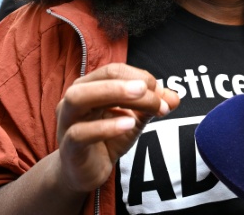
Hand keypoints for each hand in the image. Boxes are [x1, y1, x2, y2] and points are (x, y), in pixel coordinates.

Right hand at [54, 63, 179, 193]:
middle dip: (131, 81)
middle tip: (155, 91)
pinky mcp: (68, 146)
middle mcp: (74, 98)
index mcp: (91, 86)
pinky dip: (106, 126)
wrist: (85, 172)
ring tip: (142, 97)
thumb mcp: (134, 119)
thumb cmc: (107, 138)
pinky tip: (129, 124)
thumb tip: (175, 98)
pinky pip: (81, 132)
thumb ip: (153, 106)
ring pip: (80, 98)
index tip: (161, 93)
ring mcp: (67, 121)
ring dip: (114, 93)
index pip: (115, 70)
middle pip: (101, 77)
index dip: (141, 76)